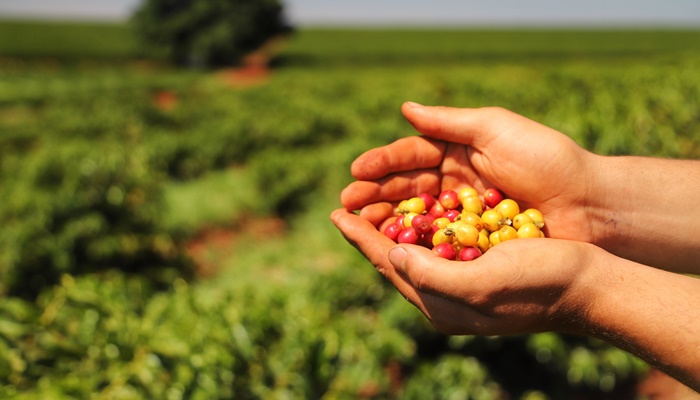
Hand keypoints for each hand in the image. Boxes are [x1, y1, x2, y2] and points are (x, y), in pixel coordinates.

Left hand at [330, 208, 594, 335]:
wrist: (585, 286)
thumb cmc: (536, 283)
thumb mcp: (480, 282)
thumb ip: (430, 275)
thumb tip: (392, 256)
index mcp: (440, 304)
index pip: (388, 264)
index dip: (360, 238)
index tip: (336, 214)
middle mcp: (445, 295)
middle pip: (395, 258)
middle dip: (369, 230)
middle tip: (346, 204)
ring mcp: (462, 282)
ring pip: (414, 250)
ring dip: (392, 225)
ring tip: (371, 203)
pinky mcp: (479, 267)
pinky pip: (438, 245)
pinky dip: (421, 224)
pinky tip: (416, 208)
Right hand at [341, 102, 597, 242]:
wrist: (590, 205)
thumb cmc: (547, 160)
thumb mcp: (496, 129)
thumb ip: (450, 122)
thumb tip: (405, 110)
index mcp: (460, 151)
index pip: (412, 155)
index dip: (382, 164)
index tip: (356, 172)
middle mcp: (456, 181)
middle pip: (407, 187)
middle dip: (376, 194)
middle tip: (348, 204)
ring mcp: (463, 213)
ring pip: (416, 215)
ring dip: (387, 220)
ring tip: (360, 225)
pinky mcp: (474, 241)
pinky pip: (437, 241)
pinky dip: (414, 243)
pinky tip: (392, 247)